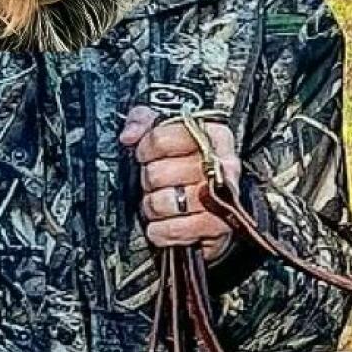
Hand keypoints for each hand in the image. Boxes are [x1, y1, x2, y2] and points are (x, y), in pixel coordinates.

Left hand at [120, 104, 241, 258]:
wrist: (220, 202)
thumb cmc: (192, 166)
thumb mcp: (170, 131)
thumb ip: (144, 122)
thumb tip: (129, 135)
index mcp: (213, 135)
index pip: (162, 138)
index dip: (145, 149)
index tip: (146, 155)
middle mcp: (221, 166)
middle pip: (159, 173)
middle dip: (150, 180)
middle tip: (157, 182)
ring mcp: (221, 198)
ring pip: (163, 202)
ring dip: (153, 206)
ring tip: (162, 202)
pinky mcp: (216, 227)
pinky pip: (172, 229)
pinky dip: (161, 230)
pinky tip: (166, 222)